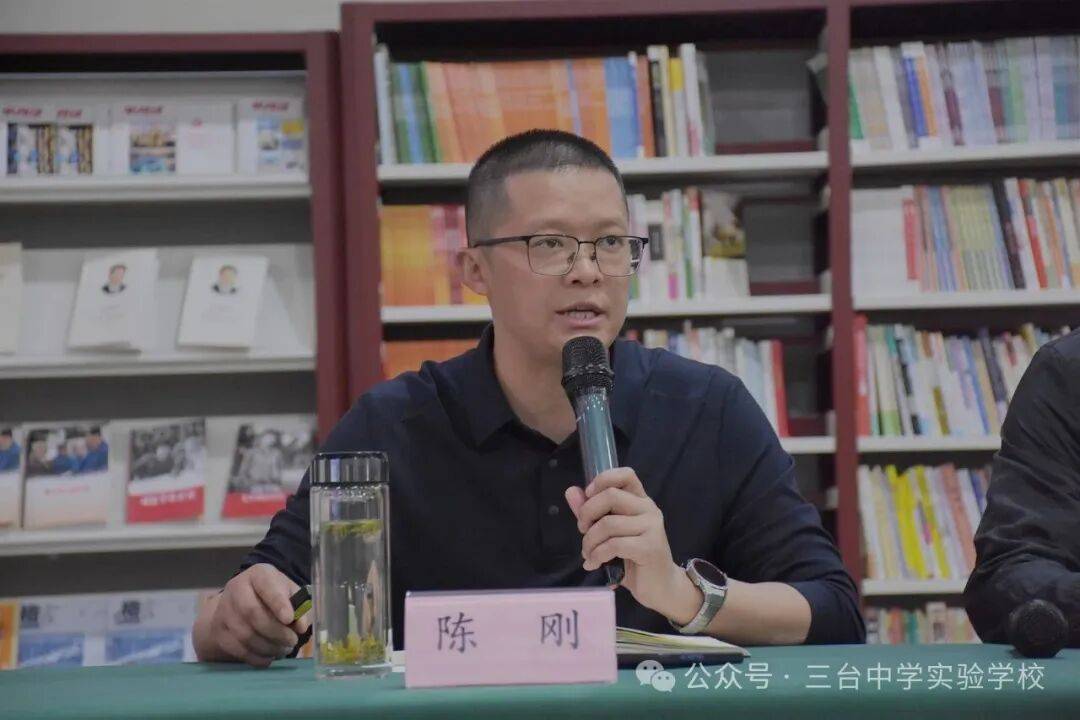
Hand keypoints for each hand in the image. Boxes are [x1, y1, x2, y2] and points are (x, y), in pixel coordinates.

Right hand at [202, 563, 308, 667]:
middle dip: (275, 631)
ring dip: (268, 647)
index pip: (266, 585)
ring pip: (245, 635)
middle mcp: (236, 589)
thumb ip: (299, 606)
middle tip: (292, 641)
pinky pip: (238, 649)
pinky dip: (256, 657)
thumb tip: (301, 626)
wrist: (241, 604)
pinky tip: (269, 656)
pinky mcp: (219, 632)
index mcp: (258, 574)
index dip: (278, 603)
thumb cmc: (272, 596)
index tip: (290, 619)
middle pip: (252, 613)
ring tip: (284, 649)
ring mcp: (224, 611)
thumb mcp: (289, 592)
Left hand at [565, 468, 682, 612]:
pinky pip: (614, 545)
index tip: (589, 496)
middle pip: (610, 496)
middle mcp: (649, 509)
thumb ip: (592, 512)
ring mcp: (652, 527)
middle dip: (587, 513)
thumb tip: (571, 491)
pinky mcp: (650, 547)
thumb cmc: (634, 559)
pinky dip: (597, 555)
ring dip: (589, 542)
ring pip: (608, 524)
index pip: (626, 474)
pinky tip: (594, 564)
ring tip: (588, 555)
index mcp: (640, 501)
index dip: (602, 480)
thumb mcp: (610, 534)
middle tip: (583, 531)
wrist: (661, 587)